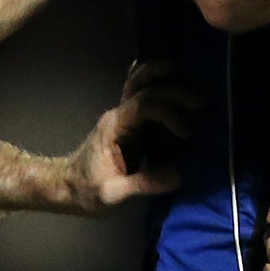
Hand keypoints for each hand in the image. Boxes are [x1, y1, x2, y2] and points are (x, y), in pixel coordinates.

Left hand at [64, 78, 188, 213]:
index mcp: (114, 127)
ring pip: (139, 81)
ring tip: (190, 78)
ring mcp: (122, 115)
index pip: (143, 106)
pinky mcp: (129, 122)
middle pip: (145, 88)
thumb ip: (143, 184)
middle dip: (174, 91)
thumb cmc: (87, 191)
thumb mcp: (112, 194)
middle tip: (201, 103)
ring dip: (163, 76)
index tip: (186, 133)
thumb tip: (178, 177)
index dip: (168, 113)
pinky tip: (169, 76)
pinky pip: (140, 91)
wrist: (68, 188)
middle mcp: (118, 114)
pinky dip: (154, 80)